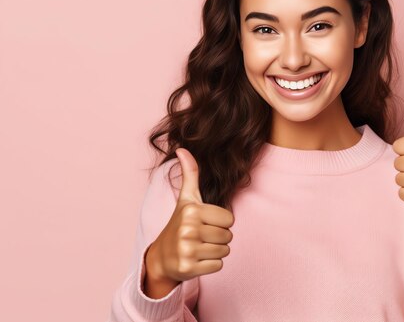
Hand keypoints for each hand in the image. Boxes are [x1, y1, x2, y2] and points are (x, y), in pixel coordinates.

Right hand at [147, 147, 234, 283]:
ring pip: (225, 251)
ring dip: (216, 251)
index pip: (229, 218)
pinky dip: (211, 265)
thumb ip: (190, 174)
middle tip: (202, 237)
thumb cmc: (179, 224)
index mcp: (191, 211)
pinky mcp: (189, 268)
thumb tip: (182, 148)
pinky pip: (218, 266)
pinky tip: (197, 260)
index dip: (220, 222)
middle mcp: (188, 230)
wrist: (161, 257)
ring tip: (199, 247)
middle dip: (219, 237)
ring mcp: (187, 250)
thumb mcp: (186, 199)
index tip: (205, 222)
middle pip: (228, 235)